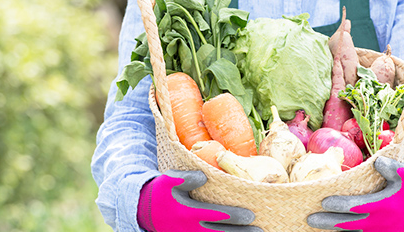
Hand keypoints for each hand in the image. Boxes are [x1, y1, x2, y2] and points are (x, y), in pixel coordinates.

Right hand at [137, 169, 261, 231]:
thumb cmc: (160, 192)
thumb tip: (203, 177)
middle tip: (260, 231)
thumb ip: (185, 177)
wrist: (143, 211)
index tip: (251, 216)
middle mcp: (189, 229)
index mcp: (186, 212)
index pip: (215, 216)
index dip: (234, 217)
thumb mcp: (167, 180)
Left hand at [307, 156, 403, 231]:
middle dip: (328, 222)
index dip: (340, 206)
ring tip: (315, 227)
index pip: (357, 207)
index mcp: (384, 206)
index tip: (324, 202)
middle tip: (310, 219)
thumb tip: (378, 162)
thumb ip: (391, 168)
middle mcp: (380, 223)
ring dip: (334, 231)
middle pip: (349, 225)